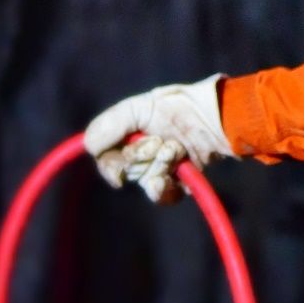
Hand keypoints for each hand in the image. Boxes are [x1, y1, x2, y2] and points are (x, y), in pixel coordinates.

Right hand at [83, 76, 230, 202]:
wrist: (216, 117)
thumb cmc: (179, 106)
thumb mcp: (139, 107)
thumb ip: (110, 124)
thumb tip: (87, 146)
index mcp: (127, 138)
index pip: (105, 160)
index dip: (109, 165)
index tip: (120, 167)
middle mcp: (140, 156)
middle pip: (125, 171)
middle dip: (142, 155)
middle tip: (160, 140)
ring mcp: (159, 170)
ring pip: (145, 181)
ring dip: (160, 164)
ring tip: (177, 148)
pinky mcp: (177, 184)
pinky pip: (161, 196)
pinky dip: (165, 186)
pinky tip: (175, 171)